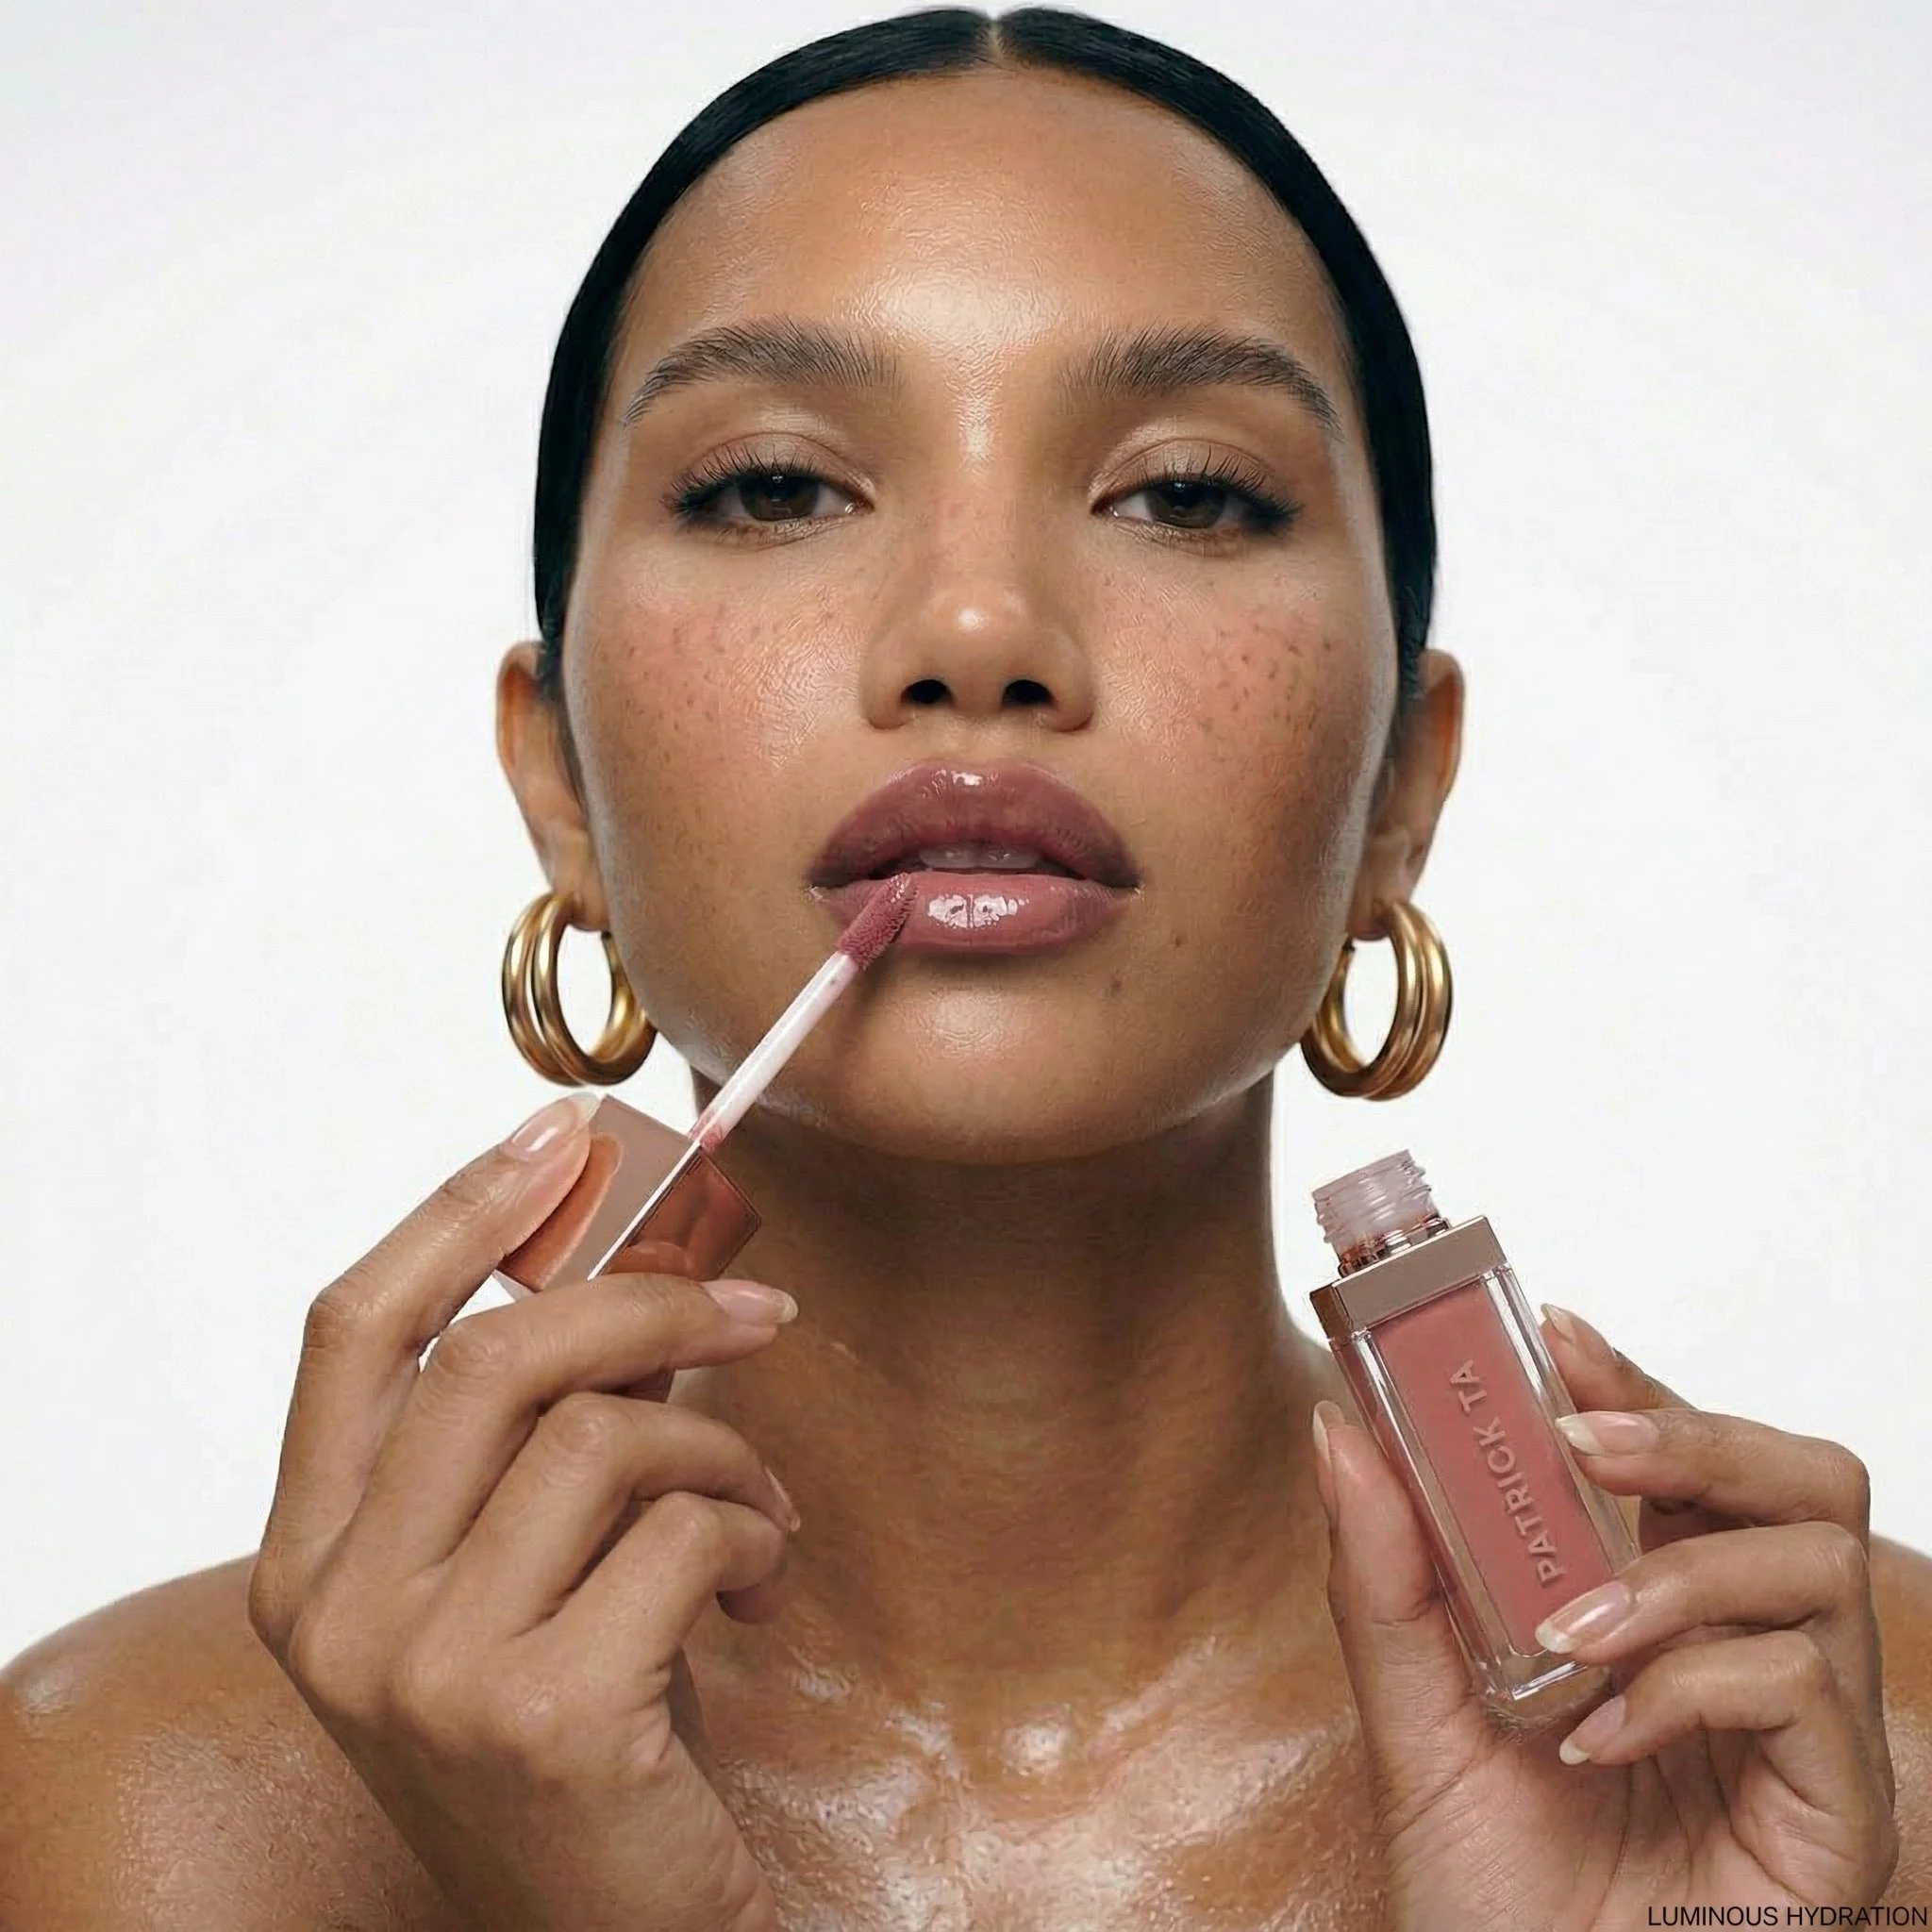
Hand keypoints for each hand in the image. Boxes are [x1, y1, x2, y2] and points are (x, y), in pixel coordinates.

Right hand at [247, 1093, 801, 1931]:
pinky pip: (684, 1531)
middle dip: (650, 1303)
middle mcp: (338, 1613)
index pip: (352, 1332)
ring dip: (723, 1449)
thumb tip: (649, 1249)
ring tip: (762, 1506)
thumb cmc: (576, 1732)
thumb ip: (554, 1424)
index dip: (455, 1213)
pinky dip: (754, 1534)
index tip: (559, 1136)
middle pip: (492, 1356)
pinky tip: (762, 1591)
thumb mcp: (525, 1571)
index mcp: (307, 1562)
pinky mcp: (543, 1717)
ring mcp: (426, 1671)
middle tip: (754, 1309)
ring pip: (604, 1433)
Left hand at [1312, 1304, 1896, 1928]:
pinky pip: (1806, 1687)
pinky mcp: (1841, 1818)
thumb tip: (1340, 1429)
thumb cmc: (1489, 1894)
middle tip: (1579, 1443)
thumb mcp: (1413, 1717)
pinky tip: (1597, 1737)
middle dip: (1690, 1430)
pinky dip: (1688, 1685)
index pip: (1689, 1459)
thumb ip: (1383, 1578)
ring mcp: (1808, 1739)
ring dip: (1675, 1573)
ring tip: (1571, 1632)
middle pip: (1802, 1476)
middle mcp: (1754, 1656)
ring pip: (1815, 1561)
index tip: (1550, 1332)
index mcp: (1668, 1615)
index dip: (1634, 1382)